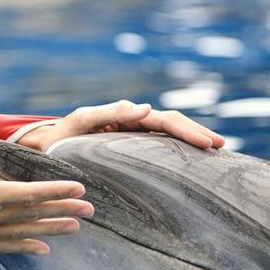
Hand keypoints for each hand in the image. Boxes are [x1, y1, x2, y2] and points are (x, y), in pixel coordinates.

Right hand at [0, 130, 93, 254]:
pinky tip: (42, 250)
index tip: (78, 188)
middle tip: (91, 210)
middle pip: (29, 215)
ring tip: (77, 228)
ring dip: (50, 229)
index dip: (52, 190)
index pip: (23, 193)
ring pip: (21, 232)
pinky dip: (25, 247)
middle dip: (61, 211)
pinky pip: (3, 246)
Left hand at [17, 100, 224, 152]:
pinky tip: (195, 161)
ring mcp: (135, 134)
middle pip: (172, 124)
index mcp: (126, 114)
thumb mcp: (83, 121)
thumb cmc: (63, 134)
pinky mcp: (133, 148)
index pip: (163, 120)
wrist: (49, 145)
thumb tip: (145, 108)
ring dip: (192, 140)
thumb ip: (111, 113)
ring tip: (217, 151)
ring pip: (170, 134)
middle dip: (197, 133)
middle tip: (221, 146)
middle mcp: (134, 121)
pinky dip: (179, 150)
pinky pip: (160, 147)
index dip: (186, 130)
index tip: (207, 142)